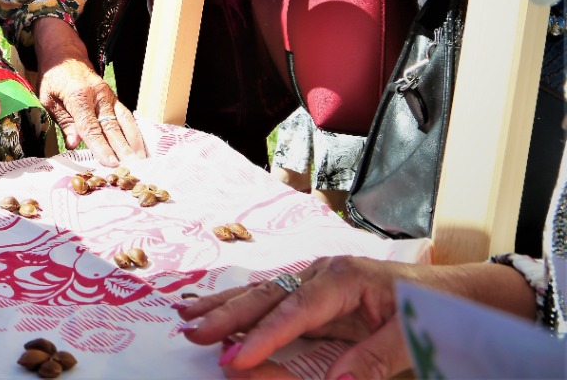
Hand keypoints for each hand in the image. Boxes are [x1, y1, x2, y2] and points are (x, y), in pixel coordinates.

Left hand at [32, 18, 144, 166]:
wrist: (65, 55)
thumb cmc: (53, 78)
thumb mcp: (48, 98)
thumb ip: (63, 121)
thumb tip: (73, 144)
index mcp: (80, 96)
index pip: (91, 127)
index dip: (101, 147)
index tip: (110, 163)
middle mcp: (99, 95)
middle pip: (111, 127)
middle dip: (121, 150)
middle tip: (131, 168)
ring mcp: (109, 96)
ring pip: (123, 122)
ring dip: (133, 143)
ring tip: (141, 161)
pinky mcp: (113, 98)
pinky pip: (126, 116)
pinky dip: (134, 132)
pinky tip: (140, 146)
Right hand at [176, 257, 537, 379]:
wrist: (448, 291)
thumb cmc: (430, 310)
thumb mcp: (410, 337)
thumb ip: (371, 359)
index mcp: (344, 279)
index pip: (295, 312)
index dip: (263, 337)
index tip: (236, 359)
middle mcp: (321, 273)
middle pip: (266, 295)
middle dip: (226, 316)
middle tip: (193, 334)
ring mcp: (313, 280)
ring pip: (258, 293)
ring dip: (221, 306)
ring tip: (184, 315)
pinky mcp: (310, 292)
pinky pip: (267, 299)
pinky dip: (236, 305)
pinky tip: (209, 308)